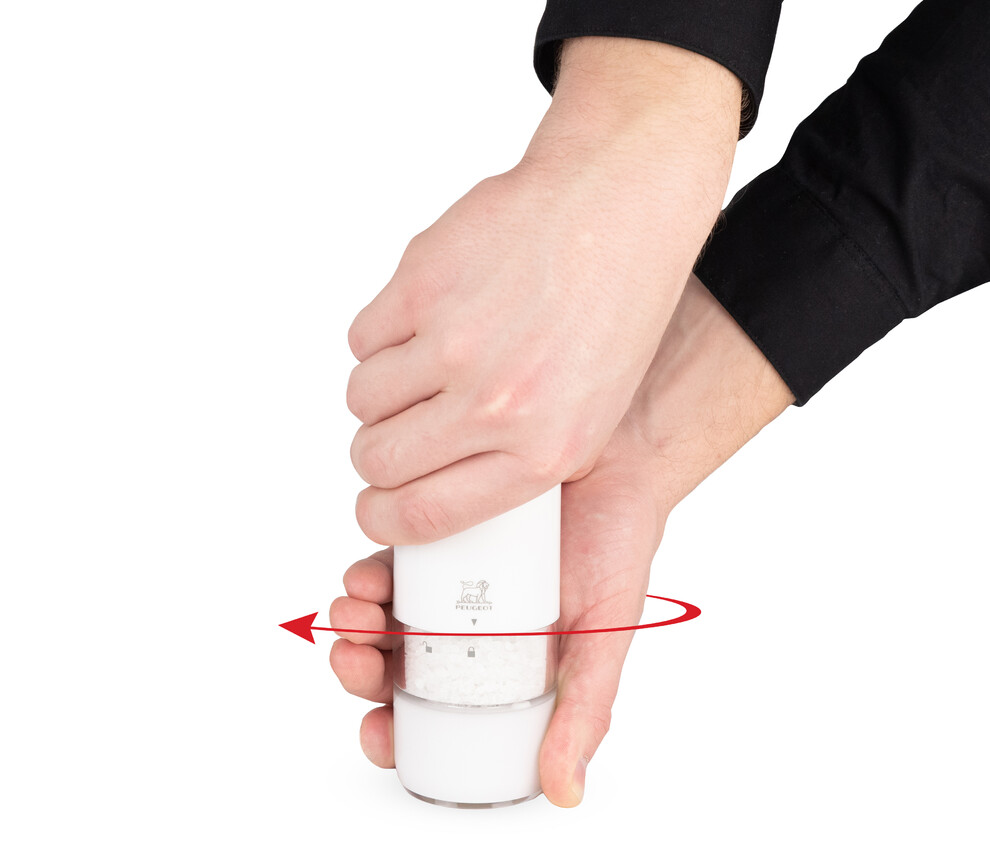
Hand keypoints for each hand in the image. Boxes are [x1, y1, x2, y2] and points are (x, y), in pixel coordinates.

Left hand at [331, 275, 793, 804]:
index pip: (442, 716)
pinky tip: (368, 574)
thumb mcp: (605, 630)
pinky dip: (369, 576)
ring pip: (385, 621)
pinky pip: (391, 565)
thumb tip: (562, 790)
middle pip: (399, 670)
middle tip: (354, 657)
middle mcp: (473, 629)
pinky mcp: (440, 536)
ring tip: (355, 612)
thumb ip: (585, 705)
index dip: (399, 733)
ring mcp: (453, 584)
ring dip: (357, 624)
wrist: (617, 458)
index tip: (377, 731)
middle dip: (364, 672)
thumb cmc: (619, 542)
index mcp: (508, 665)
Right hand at [346, 38, 741, 545]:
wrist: (617, 207)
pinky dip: (385, 331)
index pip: (424, 515)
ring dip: (381, 387)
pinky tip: (433, 311)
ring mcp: (456, 342)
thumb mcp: (585, 416)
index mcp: (545, 451)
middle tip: (397, 426)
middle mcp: (498, 405)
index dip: (382, 517)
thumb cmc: (609, 314)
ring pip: (362, 399)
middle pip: (377, 459)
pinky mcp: (422, 284)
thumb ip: (508, 460)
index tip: (373, 506)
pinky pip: (363, 338)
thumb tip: (422, 485)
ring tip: (428, 356)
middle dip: (376, 451)